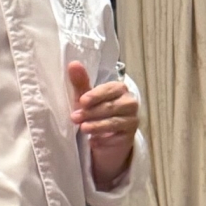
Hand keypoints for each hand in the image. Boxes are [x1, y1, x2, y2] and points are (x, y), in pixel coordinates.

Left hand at [68, 61, 137, 183]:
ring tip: (83, 128)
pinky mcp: (130, 135)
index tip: (82, 101)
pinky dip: (104, 138)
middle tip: (74, 117)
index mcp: (119, 89)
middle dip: (92, 112)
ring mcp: (132, 119)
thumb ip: (81, 82)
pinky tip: (93, 141)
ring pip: (114, 121)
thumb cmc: (95, 113)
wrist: (106, 138)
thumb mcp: (86, 99)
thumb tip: (73, 64)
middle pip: (111, 106)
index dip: (96, 95)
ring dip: (97, 125)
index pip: (110, 89)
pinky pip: (117, 136)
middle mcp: (129, 102)